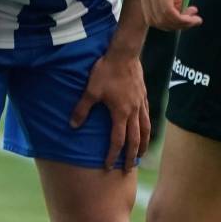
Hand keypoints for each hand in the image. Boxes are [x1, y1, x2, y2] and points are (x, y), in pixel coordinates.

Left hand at [72, 44, 149, 170]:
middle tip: (128, 168)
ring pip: (146, 129)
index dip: (113, 154)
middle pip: (135, 139)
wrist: (124, 53)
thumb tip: (72, 126)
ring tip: (141, 154)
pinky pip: (148, 116)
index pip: (118, 140)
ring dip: (143, 144)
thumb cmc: (106, 71)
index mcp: (121, 113)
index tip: (108, 165)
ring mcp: (141, 104)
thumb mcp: (90, 91)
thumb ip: (82, 109)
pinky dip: (147, 127)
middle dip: (131, 156)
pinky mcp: (144, 96)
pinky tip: (145, 130)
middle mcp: (134, 112)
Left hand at [137, 0, 199, 31]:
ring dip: (181, 24)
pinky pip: (168, 11)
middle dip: (176, 26)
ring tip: (195, 18)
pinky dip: (182, 18)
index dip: (169, 22)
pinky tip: (193, 15)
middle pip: (155, 21)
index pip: (151, 16)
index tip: (187, 17)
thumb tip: (177, 9)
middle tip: (193, 20)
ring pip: (163, 18)